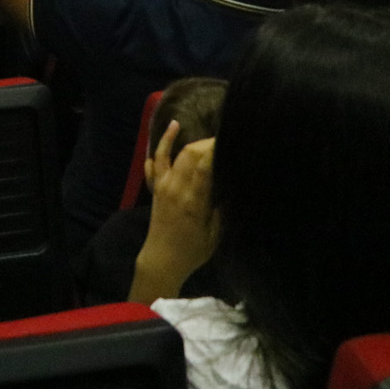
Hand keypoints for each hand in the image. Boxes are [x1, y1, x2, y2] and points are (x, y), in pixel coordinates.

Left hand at [130, 129, 218, 302]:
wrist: (161, 259)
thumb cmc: (193, 250)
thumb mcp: (215, 234)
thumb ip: (223, 208)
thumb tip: (234, 185)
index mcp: (194, 200)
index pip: (205, 165)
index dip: (217, 148)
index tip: (232, 141)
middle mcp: (176, 188)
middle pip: (189, 154)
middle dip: (207, 142)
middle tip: (224, 141)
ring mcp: (163, 186)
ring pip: (171, 153)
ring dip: (183, 138)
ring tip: (195, 130)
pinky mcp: (155, 187)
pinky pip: (155, 162)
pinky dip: (162, 144)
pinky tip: (172, 129)